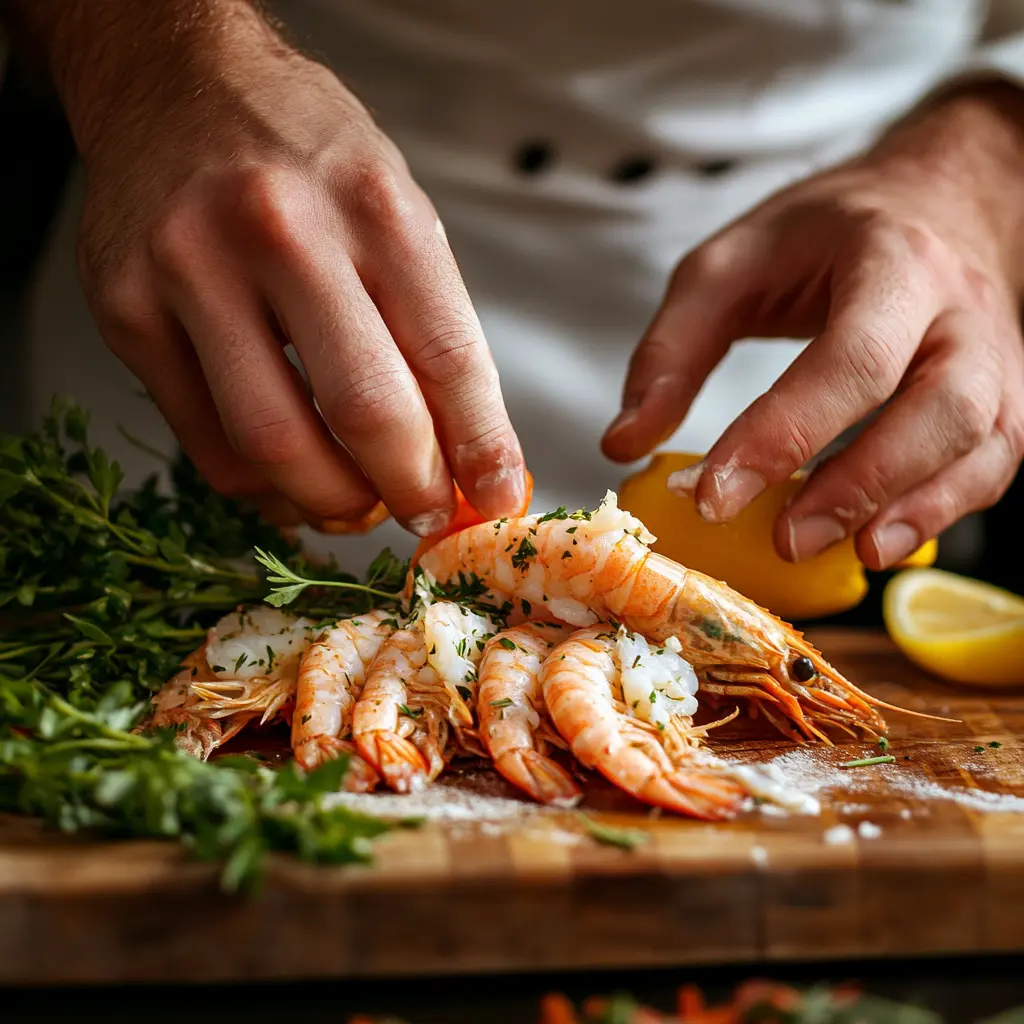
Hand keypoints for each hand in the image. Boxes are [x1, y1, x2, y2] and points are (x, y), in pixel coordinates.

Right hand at [56, 2, 524, 535]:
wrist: (175, 82)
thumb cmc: (302, 153)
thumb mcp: (394, 212)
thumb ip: (429, 327)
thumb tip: (463, 453)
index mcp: (373, 204)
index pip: (449, 356)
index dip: (482, 448)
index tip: (496, 495)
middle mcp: (281, 230)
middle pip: (365, 410)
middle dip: (410, 488)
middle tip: (424, 510)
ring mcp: (191, 270)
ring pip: (276, 445)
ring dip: (334, 502)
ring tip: (359, 503)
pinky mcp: (126, 311)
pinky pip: (209, 445)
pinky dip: (264, 487)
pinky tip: (292, 481)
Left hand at [602, 83, 1023, 569]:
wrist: (936, 196)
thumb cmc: (824, 233)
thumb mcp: (728, 266)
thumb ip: (672, 350)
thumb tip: (624, 442)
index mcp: (889, 261)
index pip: (848, 358)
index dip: (783, 434)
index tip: (715, 495)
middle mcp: (959, 309)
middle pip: (939, 406)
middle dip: (859, 483)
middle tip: (784, 539)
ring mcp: (996, 353)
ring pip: (982, 442)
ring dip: (913, 509)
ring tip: (844, 555)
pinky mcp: (1002, 393)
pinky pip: (995, 463)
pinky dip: (941, 510)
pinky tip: (879, 541)